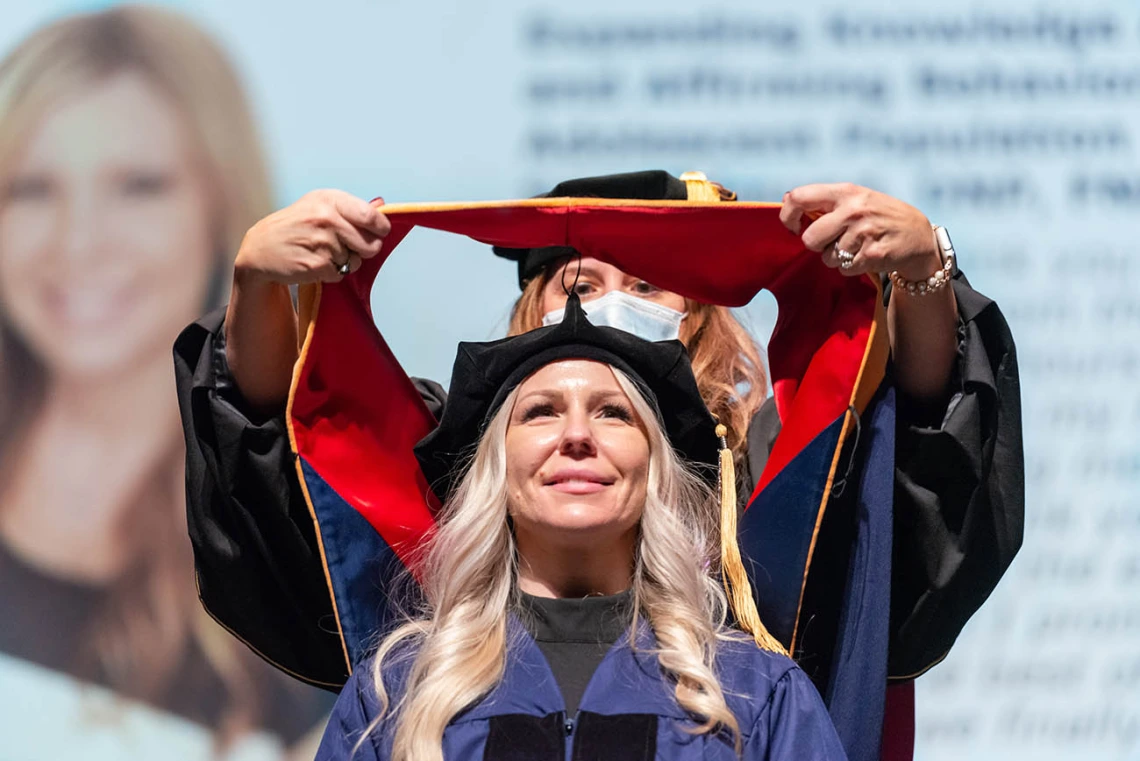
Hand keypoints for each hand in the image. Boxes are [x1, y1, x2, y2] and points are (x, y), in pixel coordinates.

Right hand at [234, 189, 390, 284]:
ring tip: (323, 252)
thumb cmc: (294, 225)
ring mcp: (322, 242)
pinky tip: (315, 262)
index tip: (380, 232)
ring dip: (344, 262)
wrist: (261, 248)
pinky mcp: (317, 265)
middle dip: (364, 249)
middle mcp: (326, 218)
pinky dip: (332, 273)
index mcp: (329, 200)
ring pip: (355, 261)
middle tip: (348, 246)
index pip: (371, 216)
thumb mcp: (318, 205)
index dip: (381, 228)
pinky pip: (340, 274)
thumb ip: (351, 207)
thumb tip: (382, 205)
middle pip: (370, 244)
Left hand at [780, 183, 941, 280]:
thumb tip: (786, 199)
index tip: (793, 228)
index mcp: (845, 192)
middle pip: (810, 239)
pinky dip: (851, 267)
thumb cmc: (879, 216)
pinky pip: (844, 269)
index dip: (788, 216)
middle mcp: (854, 210)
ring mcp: (864, 233)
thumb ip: (825, 201)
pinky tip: (866, 256)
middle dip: (818, 245)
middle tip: (834, 240)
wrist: (918, 235)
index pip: (799, 198)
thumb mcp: (856, 198)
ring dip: (838, 258)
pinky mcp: (873, 254)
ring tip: (857, 247)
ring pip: (827, 258)